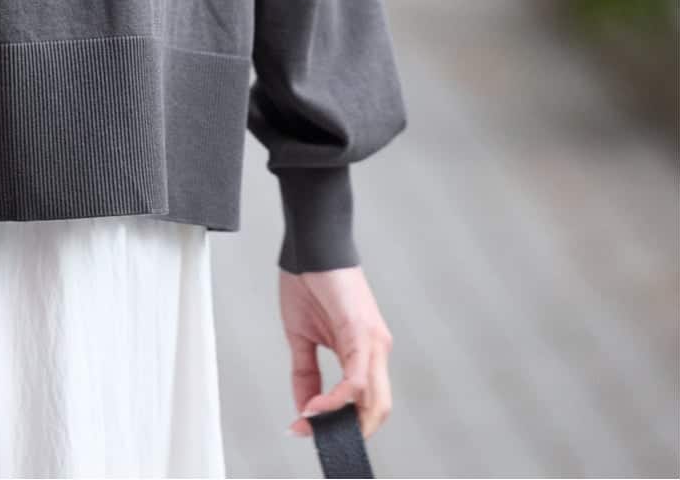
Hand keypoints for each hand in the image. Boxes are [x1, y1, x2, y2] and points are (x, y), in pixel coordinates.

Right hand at [279, 265, 393, 442]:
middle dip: (346, 432)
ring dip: (341, 420)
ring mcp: (374, 342)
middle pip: (377, 410)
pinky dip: (337, 399)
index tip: (308, 430)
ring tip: (311, 422)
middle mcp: (376, 350)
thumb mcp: (302, 335)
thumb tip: (304, 406)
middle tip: (314, 435)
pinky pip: (357, 378)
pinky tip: (316, 404)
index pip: (363, 403)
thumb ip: (306, 372)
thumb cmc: (309, 280)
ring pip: (374, 401)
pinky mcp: (363, 332)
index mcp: (363, 352)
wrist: (310, 244)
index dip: (340, 424)